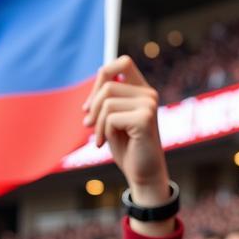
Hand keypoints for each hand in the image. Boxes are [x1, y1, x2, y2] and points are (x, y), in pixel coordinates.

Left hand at [82, 56, 170, 211]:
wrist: (142, 175)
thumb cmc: (127, 149)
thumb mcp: (113, 120)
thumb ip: (107, 100)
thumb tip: (92, 93)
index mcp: (143, 91)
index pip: (122, 62)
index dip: (102, 76)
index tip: (91, 103)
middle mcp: (149, 94)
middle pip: (108, 85)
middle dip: (93, 107)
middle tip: (88, 126)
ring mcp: (149, 105)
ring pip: (107, 101)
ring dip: (97, 123)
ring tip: (100, 139)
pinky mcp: (145, 119)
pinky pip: (111, 117)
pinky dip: (103, 132)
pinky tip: (106, 143)